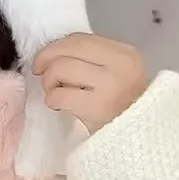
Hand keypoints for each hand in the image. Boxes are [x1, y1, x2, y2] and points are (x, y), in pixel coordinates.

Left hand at [32, 34, 147, 133]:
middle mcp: (120, 65)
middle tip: (39, 72)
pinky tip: (59, 106)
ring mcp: (110, 85)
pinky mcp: (97, 107)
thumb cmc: (123, 110)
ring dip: (49, 82)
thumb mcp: (117, 76)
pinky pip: (59, 94)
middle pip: (69, 49)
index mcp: (125, 54)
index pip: (81, 39)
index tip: (46, 57)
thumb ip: (92, 61)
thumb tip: (54, 53)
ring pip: (61, 68)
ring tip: (55, 93)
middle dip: (46, 58)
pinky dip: (52, 99)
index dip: (56, 46)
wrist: (139, 141)